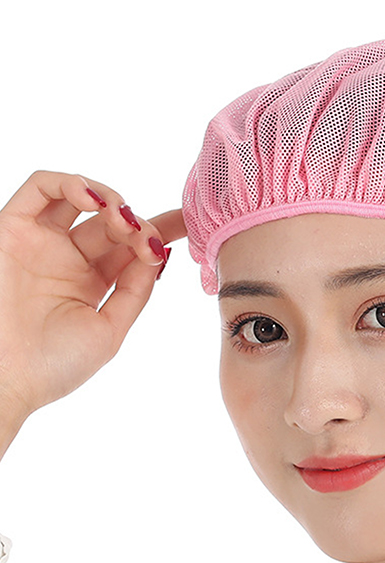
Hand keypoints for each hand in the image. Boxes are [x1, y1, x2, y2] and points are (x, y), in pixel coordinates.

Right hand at [0, 170, 186, 423]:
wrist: (4, 379)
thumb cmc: (55, 365)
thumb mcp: (110, 330)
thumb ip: (135, 291)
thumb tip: (160, 254)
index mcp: (95, 283)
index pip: (133, 247)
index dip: (160, 231)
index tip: (187, 225)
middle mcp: (69, 259)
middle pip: (114, 222)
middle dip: (140, 221)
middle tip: (148, 239)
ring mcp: (42, 243)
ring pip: (80, 198)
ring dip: (110, 200)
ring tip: (123, 222)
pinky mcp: (11, 230)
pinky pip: (39, 188)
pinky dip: (69, 183)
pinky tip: (94, 202)